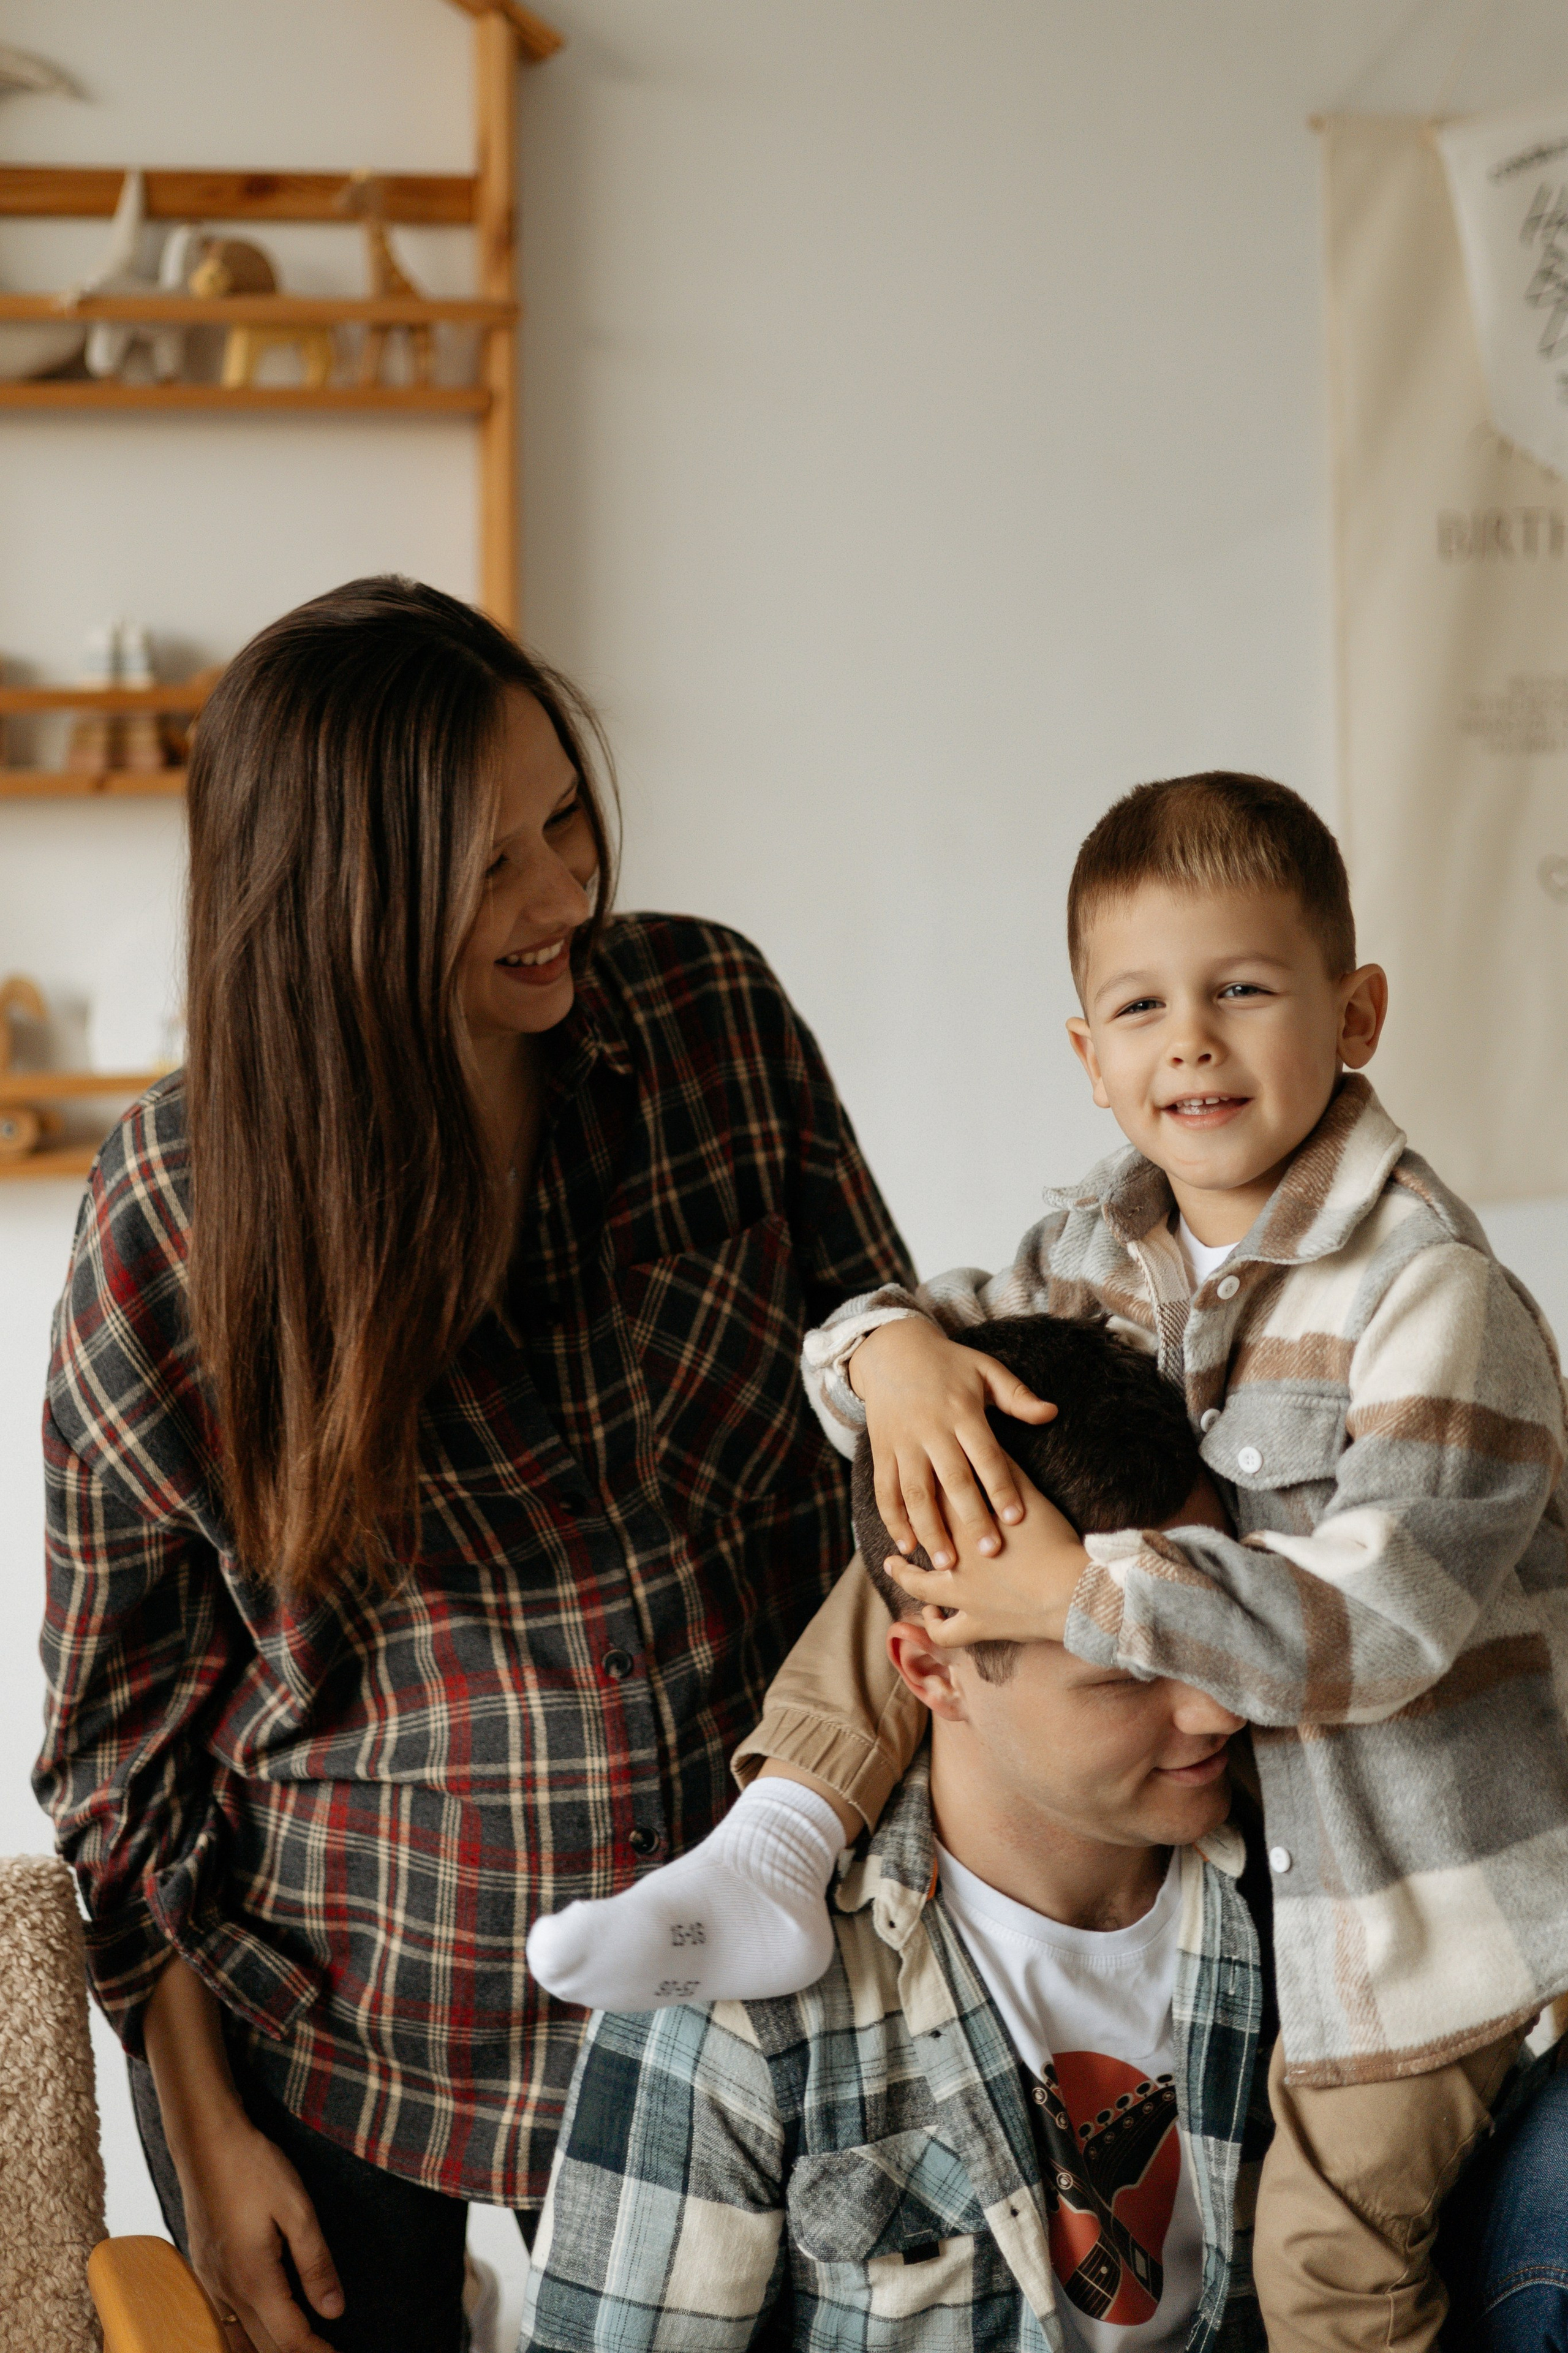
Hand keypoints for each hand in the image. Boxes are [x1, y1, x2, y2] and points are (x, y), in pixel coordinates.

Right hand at [176, 2111, 344, 2352]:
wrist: (205, 2142)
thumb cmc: (254, 2169)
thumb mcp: (297, 2210)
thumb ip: (316, 2264)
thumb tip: (334, 2311)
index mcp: (253, 2280)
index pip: (289, 2339)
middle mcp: (226, 2290)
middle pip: (262, 2347)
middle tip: (323, 2352)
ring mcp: (210, 2281)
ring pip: (238, 2339)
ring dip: (268, 2349)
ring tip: (299, 2344)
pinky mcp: (203, 2268)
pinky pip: (222, 2320)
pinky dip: (244, 2336)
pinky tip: (261, 2326)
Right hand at [847, 1318, 1055, 1567]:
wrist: (892, 1350)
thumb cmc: (948, 1363)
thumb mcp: (985, 1369)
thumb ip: (1017, 1396)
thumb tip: (1051, 1412)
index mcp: (962, 1412)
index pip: (986, 1456)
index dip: (1001, 1488)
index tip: (1016, 1520)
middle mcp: (931, 1430)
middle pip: (952, 1481)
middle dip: (970, 1519)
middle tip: (988, 1554)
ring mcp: (903, 1443)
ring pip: (915, 1492)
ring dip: (929, 1529)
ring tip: (945, 1562)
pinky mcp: (882, 1451)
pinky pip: (885, 1490)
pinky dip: (894, 1519)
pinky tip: (907, 1545)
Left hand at [890, 1466, 1088, 1645]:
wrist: (1073, 1591)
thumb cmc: (1055, 1540)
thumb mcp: (1030, 1496)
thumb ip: (1003, 1470)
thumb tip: (986, 1444)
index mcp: (966, 1524)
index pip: (933, 1497)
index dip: (922, 1484)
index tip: (915, 1472)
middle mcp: (956, 1559)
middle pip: (921, 1536)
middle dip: (909, 1523)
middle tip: (901, 1512)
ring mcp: (962, 1595)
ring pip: (919, 1584)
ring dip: (903, 1574)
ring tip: (892, 1563)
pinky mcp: (977, 1624)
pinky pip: (946, 1631)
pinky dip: (934, 1625)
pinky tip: (930, 1615)